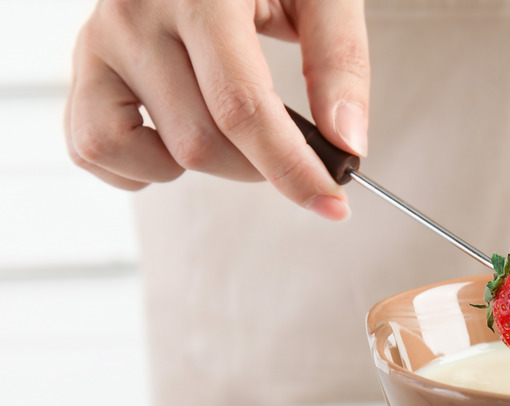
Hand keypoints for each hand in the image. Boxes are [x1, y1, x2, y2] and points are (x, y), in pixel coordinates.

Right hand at [64, 0, 368, 219]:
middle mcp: (136, 14)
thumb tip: (347, 143)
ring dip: (200, 168)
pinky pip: (94, 148)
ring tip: (229, 131)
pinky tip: (179, 140)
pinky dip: (140, 167)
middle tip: (290, 146)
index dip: (292, 169)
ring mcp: (100, 41)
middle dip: (259, 167)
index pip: (243, 108)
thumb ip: (340, 62)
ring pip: (146, 155)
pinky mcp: (84, 64)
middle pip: (199, 143)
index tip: (330, 204)